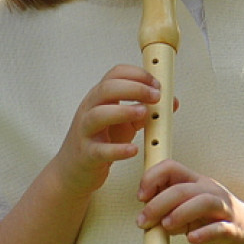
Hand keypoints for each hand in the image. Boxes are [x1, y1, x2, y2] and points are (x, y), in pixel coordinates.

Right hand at [49, 65, 161, 199]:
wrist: (72, 169)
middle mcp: (90, 109)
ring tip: (144, 113)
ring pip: (98, 114)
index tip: (157, 84)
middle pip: (107, 88)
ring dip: (123, 111)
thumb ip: (145, 110)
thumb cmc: (100, 140)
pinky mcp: (87, 154)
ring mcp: (86, 131)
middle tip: (156, 96)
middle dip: (134, 88)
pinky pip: (100, 150)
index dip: (138, 74)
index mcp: (100, 97)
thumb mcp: (124, 121)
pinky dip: (118, 149)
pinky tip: (133, 150)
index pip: (116, 74)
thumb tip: (171, 102)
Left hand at [137, 159, 243, 243]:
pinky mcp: (235, 230)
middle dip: (158, 203)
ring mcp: (225, 209)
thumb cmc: (218, 221)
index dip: (152, 178)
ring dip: (181, 213)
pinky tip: (192, 239)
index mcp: (197, 183)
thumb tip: (146, 214)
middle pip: (182, 188)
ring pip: (203, 202)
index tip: (140, 197)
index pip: (172, 167)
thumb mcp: (192, 211)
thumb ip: (172, 209)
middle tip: (143, 220)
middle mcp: (211, 191)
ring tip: (166, 226)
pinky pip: (220, 229)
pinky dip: (205, 233)